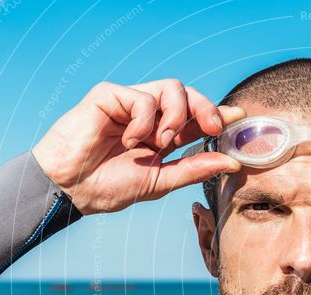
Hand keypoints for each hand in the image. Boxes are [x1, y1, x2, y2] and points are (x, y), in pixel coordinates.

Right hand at [32, 79, 245, 214]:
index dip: (219, 114)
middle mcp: (149, 116)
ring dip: (176, 115)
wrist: (70, 190)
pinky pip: (142, 96)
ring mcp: (129, 104)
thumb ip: (194, 169)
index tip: (240, 116)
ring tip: (162, 141)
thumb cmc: (108, 187)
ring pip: (171, 88)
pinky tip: (130, 141)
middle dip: (206, 108)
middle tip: (212, 127)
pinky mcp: (110, 95)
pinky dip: (144, 121)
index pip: (196, 118)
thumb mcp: (160, 181)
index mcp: (162, 136)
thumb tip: (232, 162)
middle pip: (189, 95)